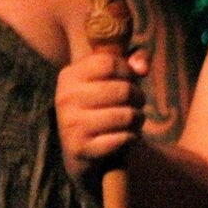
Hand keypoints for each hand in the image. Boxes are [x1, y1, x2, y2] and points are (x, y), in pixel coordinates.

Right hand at [55, 49, 148, 181]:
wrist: (83, 148)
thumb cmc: (106, 103)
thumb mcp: (116, 75)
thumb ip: (136, 58)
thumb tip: (142, 69)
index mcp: (69, 75)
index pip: (110, 63)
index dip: (128, 71)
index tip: (130, 79)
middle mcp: (65, 98)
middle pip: (123, 90)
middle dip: (139, 97)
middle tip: (136, 103)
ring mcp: (70, 124)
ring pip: (127, 115)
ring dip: (138, 118)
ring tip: (133, 119)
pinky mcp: (79, 149)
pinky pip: (123, 138)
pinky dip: (132, 137)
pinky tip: (125, 136)